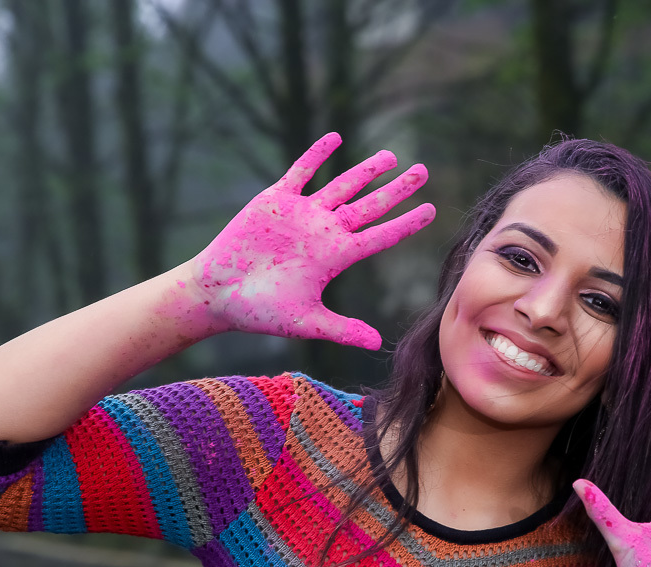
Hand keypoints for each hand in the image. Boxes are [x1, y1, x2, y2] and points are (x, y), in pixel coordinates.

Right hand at [189, 132, 434, 348]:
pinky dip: (317, 155)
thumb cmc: (260, 312)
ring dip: (366, 170)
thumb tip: (377, 344)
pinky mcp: (276, 200)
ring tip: (392, 156)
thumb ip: (342, 329)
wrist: (218, 294)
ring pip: (342, 185)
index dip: (407, 223)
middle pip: (370, 205)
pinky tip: (336, 139)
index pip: (380, 236)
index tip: (432, 210)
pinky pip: (301, 172)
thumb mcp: (306, 322)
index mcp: (335, 258)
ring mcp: (302, 214)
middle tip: (423, 171)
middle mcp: (324, 232)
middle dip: (397, 189)